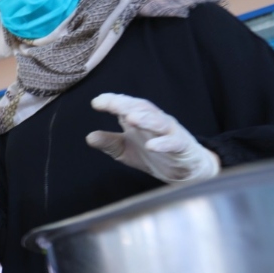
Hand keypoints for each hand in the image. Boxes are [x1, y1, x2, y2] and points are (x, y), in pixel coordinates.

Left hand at [88, 93, 219, 183]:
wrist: (184, 170)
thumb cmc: (153, 154)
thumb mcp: (125, 150)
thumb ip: (109, 142)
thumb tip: (89, 137)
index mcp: (141, 120)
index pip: (127, 106)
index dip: (113, 102)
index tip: (96, 102)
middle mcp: (156, 122)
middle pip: (143, 109)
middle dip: (127, 105)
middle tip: (112, 104)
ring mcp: (170, 133)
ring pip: (159, 122)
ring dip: (146, 119)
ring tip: (131, 119)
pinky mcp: (182, 147)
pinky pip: (174, 143)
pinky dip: (163, 144)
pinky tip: (151, 146)